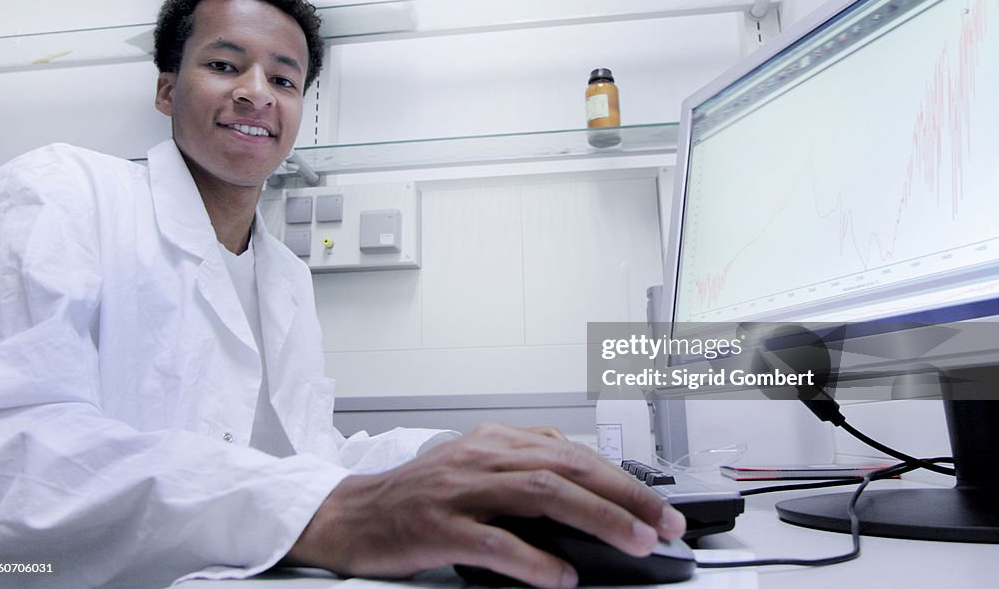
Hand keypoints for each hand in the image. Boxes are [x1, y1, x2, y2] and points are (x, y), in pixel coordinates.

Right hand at [284, 423, 685, 587]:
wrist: (350, 514)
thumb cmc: (417, 497)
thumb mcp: (474, 469)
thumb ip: (523, 471)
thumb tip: (586, 491)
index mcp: (494, 441)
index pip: (573, 452)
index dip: (622, 479)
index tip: (658, 507)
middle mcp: (481, 457)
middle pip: (567, 467)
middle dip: (625, 496)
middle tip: (665, 524)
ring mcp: (458, 491)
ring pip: (542, 495)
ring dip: (597, 519)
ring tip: (635, 542)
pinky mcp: (437, 528)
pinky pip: (495, 543)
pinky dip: (535, 561)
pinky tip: (564, 577)